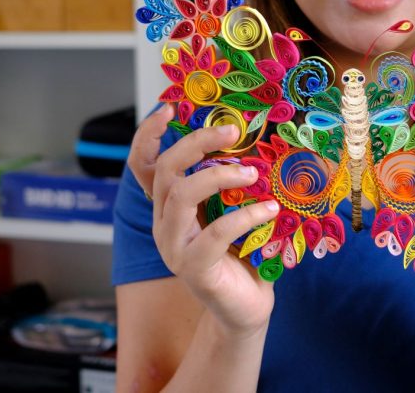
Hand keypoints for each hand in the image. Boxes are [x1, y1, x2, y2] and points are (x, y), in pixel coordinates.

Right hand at [127, 106, 278, 335]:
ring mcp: (173, 246)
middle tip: (232, 132)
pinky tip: (271, 211)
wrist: (246, 306)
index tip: (168, 109)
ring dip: (219, 176)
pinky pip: (215, 233)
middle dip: (197, 144)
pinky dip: (246, 216)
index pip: (144, 164)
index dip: (148, 135)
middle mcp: (163, 222)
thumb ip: (232, 180)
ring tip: (253, 174)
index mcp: (169, 205)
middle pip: (165, 170)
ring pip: (181, 196)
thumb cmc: (243, 252)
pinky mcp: (192, 268)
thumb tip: (253, 136)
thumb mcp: (233, 208)